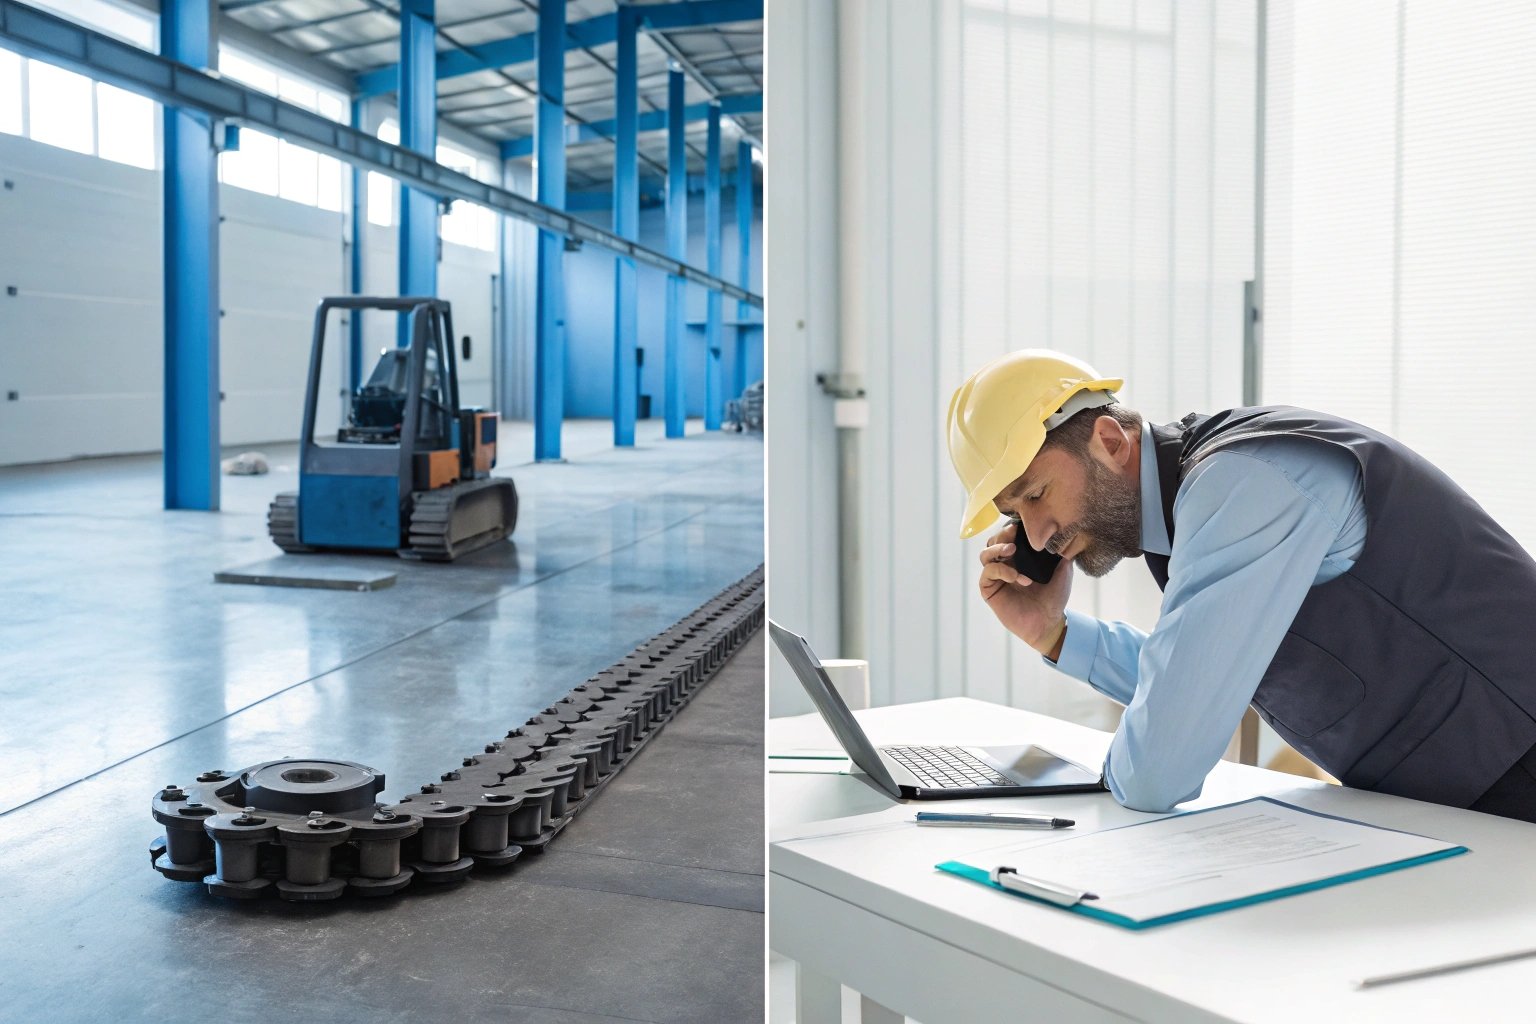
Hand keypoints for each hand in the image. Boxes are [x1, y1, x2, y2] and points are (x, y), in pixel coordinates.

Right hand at [977, 520, 1074, 656]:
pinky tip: (1017, 576)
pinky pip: (987, 574)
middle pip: (993, 541)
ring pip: (985, 554)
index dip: (1011, 529)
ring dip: (997, 549)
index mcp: (1019, 557)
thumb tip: (1065, 535)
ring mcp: (996, 577)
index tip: (1021, 525)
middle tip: (1013, 535)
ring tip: (1012, 551)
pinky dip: (1001, 570)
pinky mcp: (990, 590)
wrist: (1049, 623)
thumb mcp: (1062, 571)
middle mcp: (1005, 564)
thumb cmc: (1054, 598)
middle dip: (1002, 535)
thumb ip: (1061, 553)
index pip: (1008, 536)